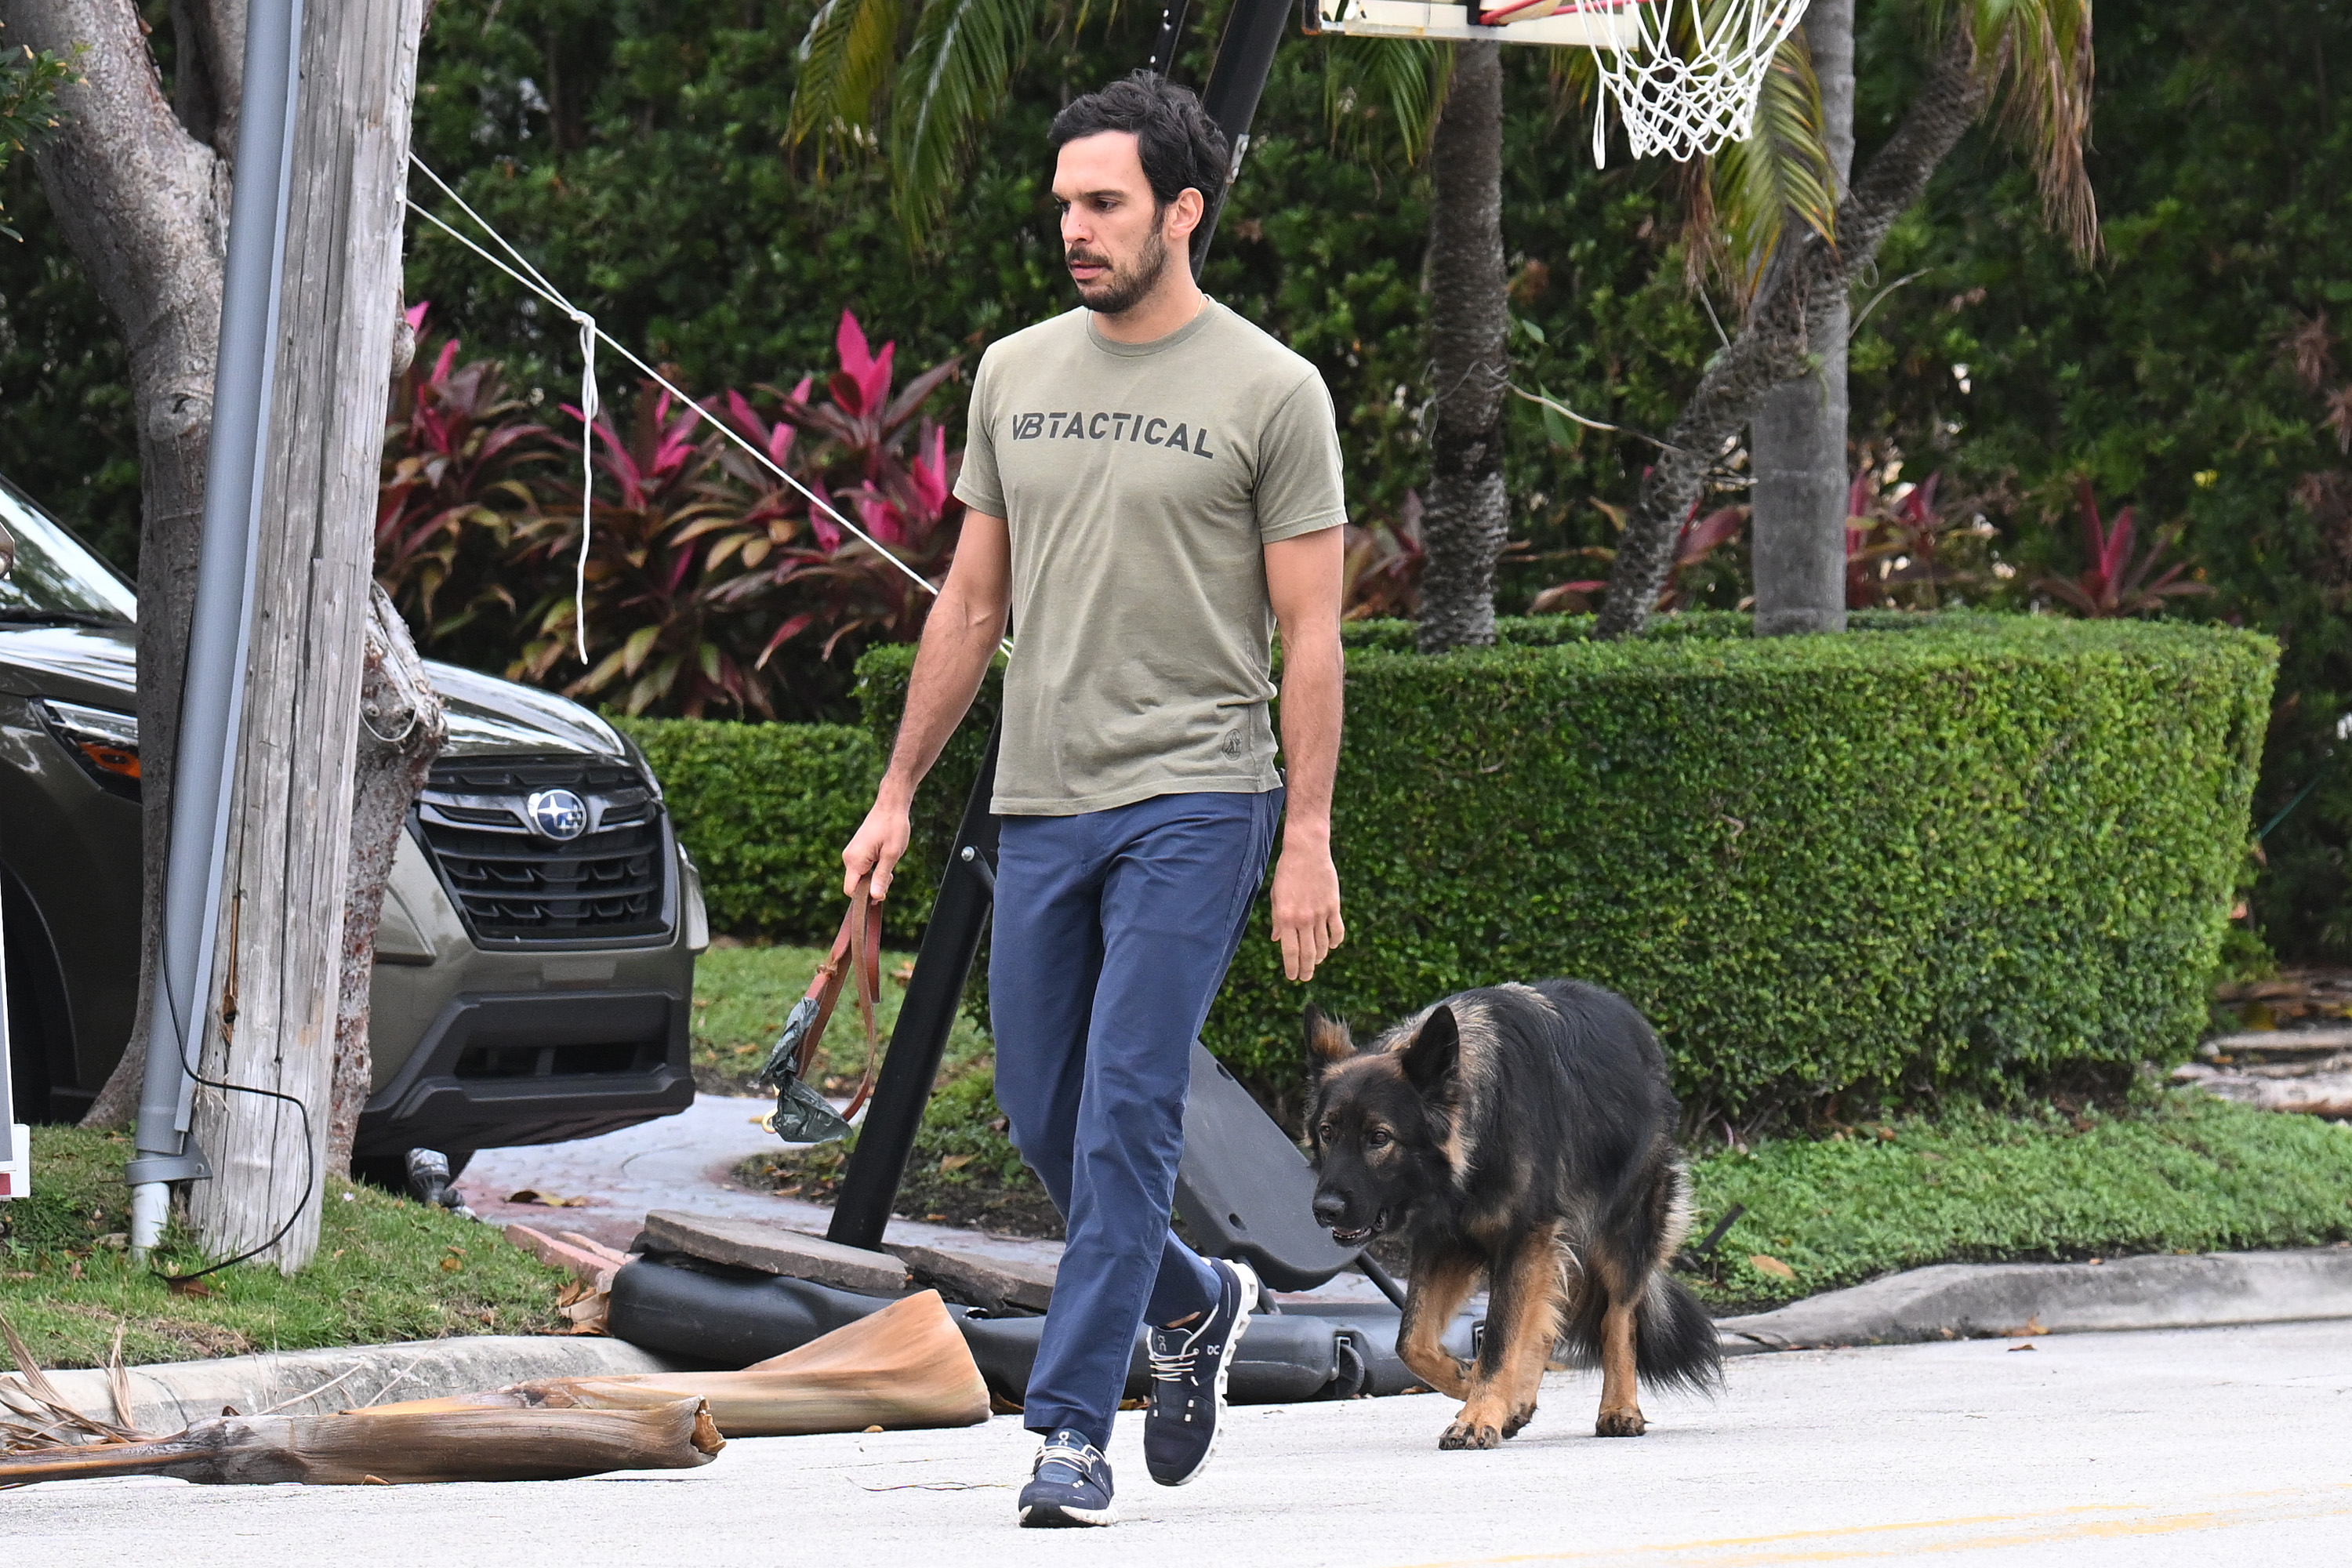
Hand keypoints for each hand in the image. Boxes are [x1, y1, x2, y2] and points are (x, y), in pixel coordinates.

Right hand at [842, 794, 911, 901]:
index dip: (865, 897)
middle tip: (890, 874)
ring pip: (860, 877)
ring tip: (889, 864)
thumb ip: (881, 877)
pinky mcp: (856, 851)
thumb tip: (875, 897)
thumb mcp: (891, 855)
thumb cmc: (893, 827)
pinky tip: (884, 860)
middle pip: (856, 885)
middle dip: (872, 886)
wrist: (890, 806)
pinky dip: (873, 870)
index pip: (850, 891)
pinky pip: (861, 868)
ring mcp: (851, 853)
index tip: (883, 893)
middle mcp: (848, 857)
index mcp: (854, 860)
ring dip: (874, 877)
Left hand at [1270, 838, 1343, 982]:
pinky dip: (1335, 941)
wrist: (1306, 851)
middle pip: (1307, 952)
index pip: (1289, 951)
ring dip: (1320, 957)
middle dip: (1306, 968)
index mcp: (1286, 917)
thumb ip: (1277, 919)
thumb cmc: (1287, 872)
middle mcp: (1303, 919)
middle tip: (1306, 977)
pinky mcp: (1333, 906)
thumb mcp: (1276, 896)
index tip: (1293, 977)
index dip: (1292, 967)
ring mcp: (1320, 913)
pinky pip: (1337, 930)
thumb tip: (1277, 939)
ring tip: (1318, 962)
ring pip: (1323, 944)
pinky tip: (1332, 946)